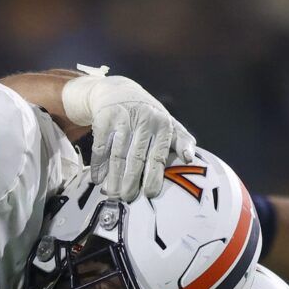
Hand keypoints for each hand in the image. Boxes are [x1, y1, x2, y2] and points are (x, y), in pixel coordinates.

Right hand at [61, 67, 195, 200]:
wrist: (118, 91)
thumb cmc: (148, 115)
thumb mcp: (167, 123)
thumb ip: (181, 141)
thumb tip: (190, 159)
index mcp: (162, 125)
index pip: (158, 155)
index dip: (153, 176)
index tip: (149, 193)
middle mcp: (144, 120)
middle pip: (136, 157)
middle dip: (131, 181)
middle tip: (128, 198)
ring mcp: (123, 119)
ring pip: (117, 155)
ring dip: (114, 177)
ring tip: (112, 193)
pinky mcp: (104, 119)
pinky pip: (100, 148)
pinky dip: (98, 166)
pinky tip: (98, 179)